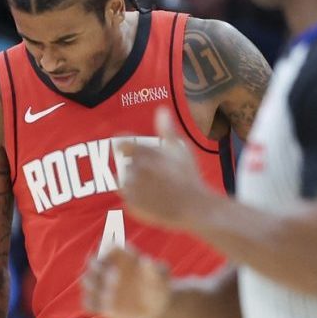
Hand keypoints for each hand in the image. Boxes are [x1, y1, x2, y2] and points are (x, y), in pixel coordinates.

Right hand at [83, 244, 172, 317]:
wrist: (156, 305)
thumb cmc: (158, 285)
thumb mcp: (161, 277)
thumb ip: (154, 269)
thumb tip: (146, 260)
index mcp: (120, 256)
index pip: (107, 245)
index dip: (106, 248)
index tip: (114, 252)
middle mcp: (107, 268)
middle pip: (92, 262)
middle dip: (97, 267)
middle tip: (112, 276)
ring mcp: (101, 286)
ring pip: (86, 281)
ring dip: (93, 286)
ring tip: (109, 294)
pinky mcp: (99, 304)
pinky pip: (88, 303)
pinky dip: (91, 304)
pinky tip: (105, 308)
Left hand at [117, 109, 213, 228]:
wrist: (194, 208)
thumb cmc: (190, 176)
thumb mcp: (182, 149)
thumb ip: (168, 130)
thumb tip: (161, 109)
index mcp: (145, 154)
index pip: (121, 144)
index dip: (125, 146)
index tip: (129, 150)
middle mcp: (135, 170)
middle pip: (126, 164)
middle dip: (138, 167)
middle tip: (157, 174)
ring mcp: (132, 190)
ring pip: (125, 181)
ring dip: (135, 182)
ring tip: (156, 187)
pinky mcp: (131, 206)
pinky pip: (128, 199)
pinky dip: (137, 198)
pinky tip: (153, 199)